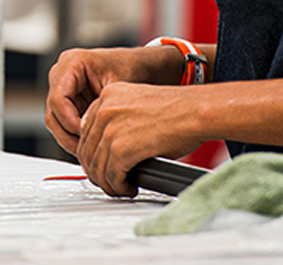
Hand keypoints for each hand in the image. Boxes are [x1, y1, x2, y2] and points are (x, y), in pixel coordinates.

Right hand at [44, 45, 183, 154]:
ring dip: (70, 139)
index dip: (69, 121)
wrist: (142, 66)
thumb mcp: (119, 87)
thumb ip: (100, 109)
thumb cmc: (132, 68)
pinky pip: (65, 123)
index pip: (57, 99)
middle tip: (85, 150)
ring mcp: (63, 87)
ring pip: (55, 122)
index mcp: (72, 63)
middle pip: (52, 113)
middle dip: (68, 134)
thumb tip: (88, 132)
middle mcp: (62, 74)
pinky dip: (75, 136)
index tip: (86, 134)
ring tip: (89, 151)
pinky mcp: (69, 100)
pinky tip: (90, 144)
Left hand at [76, 81, 206, 196]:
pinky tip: (128, 187)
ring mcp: (110, 129)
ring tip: (120, 187)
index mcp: (107, 95)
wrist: (195, 111)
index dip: (92, 152)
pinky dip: (119, 187)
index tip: (101, 163)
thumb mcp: (138, 104)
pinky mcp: (121, 149)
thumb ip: (118, 118)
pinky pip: (112, 176)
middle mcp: (104, 110)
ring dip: (108, 183)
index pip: (86, 131)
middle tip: (110, 181)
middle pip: (87, 150)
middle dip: (97, 171)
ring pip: (97, 167)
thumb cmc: (179, 109)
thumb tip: (107, 145)